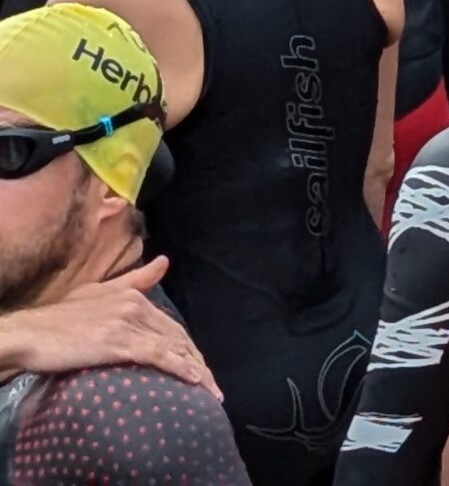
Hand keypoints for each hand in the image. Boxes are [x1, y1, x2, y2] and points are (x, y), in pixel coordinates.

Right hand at [0, 259, 219, 394]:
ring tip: (211, 391)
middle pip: (178, 337)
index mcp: (134, 297)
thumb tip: (164, 261)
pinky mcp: (119, 342)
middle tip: (213, 386)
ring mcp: (128, 324)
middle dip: (198, 362)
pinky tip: (195, 381)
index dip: (188, 348)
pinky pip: (158, 355)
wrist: (29, 333)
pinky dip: (180, 368)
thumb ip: (134, 281)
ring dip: (197, 371)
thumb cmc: (58, 319)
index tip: (202, 368)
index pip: (171, 326)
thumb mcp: (98, 293)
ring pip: (173, 347)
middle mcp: (136, 307)